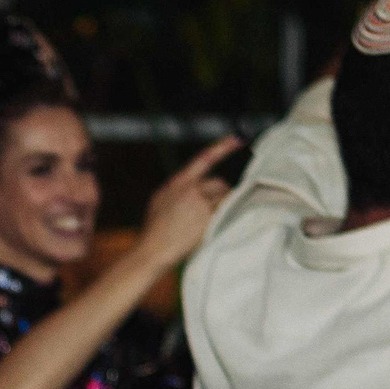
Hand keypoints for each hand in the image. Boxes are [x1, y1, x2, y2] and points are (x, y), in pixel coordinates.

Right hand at [138, 136, 239, 268]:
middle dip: (220, 195)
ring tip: (210, 221)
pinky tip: (216, 226)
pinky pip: (224, 212)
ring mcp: (199, 202)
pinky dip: (224, 218)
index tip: (237, 139)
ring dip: (222, 207)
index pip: (204, 159)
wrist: (152, 249)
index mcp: (178, 182)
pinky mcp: (207, 216)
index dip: (223, 147)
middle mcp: (190, 188)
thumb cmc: (155, 231)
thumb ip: (178, 191)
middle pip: (219, 183)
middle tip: (213, 211)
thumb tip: (195, 188)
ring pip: (224, 197)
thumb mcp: (160, 202)